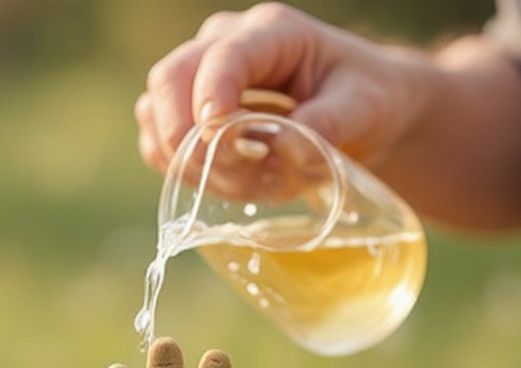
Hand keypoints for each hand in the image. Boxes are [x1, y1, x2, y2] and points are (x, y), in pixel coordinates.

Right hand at [136, 3, 424, 174]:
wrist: (355, 111)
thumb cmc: (362, 99)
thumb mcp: (364, 108)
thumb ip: (328, 124)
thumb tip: (283, 146)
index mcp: (271, 33)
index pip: (222, 56)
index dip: (211, 97)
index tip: (219, 137)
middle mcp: (224, 46)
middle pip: (168, 79)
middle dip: (188, 136)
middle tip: (232, 172)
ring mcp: (199, 80)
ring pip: (156, 117)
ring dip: (191, 163)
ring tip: (247, 180)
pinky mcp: (188, 117)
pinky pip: (160, 148)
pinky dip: (187, 175)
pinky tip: (233, 182)